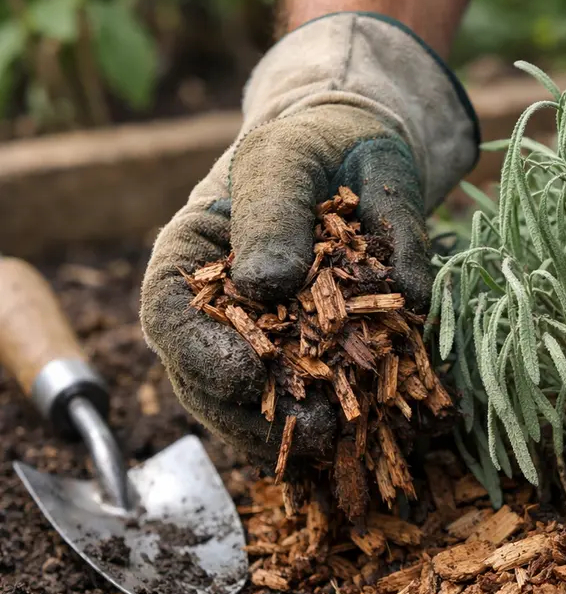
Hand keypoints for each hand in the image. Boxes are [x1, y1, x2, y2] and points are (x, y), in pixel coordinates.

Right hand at [140, 14, 476, 459]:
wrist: (357, 156)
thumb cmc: (308, 150)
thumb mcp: (286, 160)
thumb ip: (274, 212)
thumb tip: (266, 281)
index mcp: (188, 262)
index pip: (170, 318)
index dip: (202, 356)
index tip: (248, 377)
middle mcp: (219, 315)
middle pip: (211, 382)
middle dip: (258, 416)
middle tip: (313, 431)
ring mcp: (266, 344)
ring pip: (262, 407)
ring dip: (299, 434)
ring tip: (341, 444)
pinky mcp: (317, 359)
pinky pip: (318, 404)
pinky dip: (339, 425)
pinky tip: (367, 439)